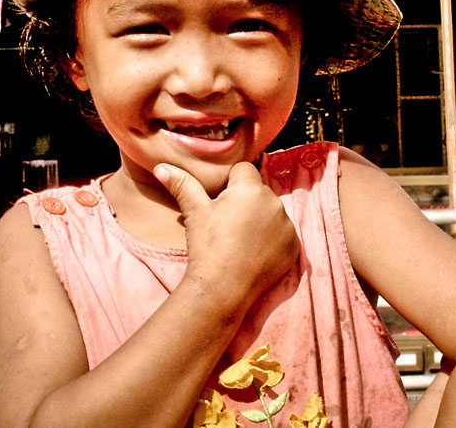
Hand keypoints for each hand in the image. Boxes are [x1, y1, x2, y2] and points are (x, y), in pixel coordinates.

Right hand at [155, 161, 299, 302]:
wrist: (222, 288)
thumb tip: (162, 166)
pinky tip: (254, 252)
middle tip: (228, 224)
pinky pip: (282, 234)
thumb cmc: (206, 246)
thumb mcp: (194, 212)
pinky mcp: (293, 246)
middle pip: (258, 192)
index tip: (220, 202)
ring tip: (240, 240)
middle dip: (246, 202)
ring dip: (260, 220)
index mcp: (251, 189)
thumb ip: (183, 184)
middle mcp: (274, 202)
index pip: (243, 170)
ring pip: (271, 212)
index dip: (230, 183)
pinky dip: (271, 240)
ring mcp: (287, 225)